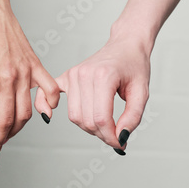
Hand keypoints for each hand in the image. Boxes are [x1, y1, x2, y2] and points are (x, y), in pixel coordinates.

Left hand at [0, 0, 59, 166]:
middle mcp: (9, 79)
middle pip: (8, 121)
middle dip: (1, 140)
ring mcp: (25, 72)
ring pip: (26, 111)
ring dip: (17, 128)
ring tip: (8, 133)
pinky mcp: (35, 65)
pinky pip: (49, 89)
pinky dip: (49, 105)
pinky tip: (42, 114)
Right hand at [35, 35, 149, 152]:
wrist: (126, 45)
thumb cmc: (135, 66)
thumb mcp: (142, 92)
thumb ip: (133, 117)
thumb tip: (120, 138)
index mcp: (104, 76)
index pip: (101, 118)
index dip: (112, 137)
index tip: (121, 142)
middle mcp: (84, 74)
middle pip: (86, 120)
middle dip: (102, 134)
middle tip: (116, 134)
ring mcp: (73, 74)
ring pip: (74, 116)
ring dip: (89, 127)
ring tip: (105, 123)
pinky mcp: (67, 76)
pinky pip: (48, 94)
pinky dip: (46, 105)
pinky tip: (49, 115)